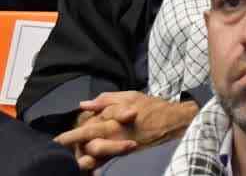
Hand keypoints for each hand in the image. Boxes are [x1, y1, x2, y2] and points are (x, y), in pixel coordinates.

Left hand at [56, 93, 195, 169]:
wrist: (174, 122)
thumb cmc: (152, 107)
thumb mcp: (130, 96)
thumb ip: (106, 100)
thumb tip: (83, 105)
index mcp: (112, 119)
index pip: (86, 128)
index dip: (69, 136)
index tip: (56, 141)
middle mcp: (113, 134)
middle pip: (86, 144)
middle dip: (71, 148)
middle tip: (57, 151)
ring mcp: (119, 146)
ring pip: (94, 156)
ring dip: (82, 158)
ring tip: (70, 162)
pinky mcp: (126, 153)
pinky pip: (106, 161)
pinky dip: (96, 164)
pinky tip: (88, 165)